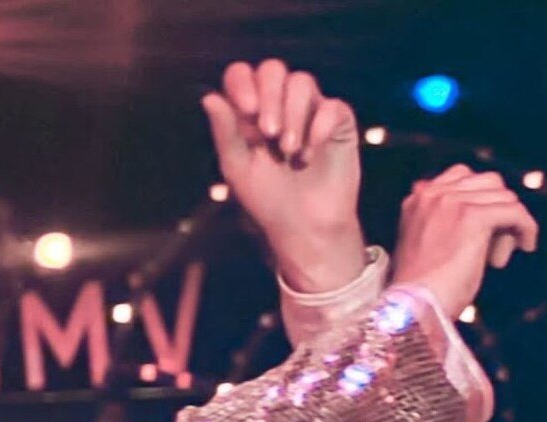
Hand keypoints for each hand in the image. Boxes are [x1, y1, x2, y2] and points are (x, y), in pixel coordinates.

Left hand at [202, 60, 364, 291]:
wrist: (305, 227)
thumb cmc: (267, 198)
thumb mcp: (238, 167)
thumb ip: (225, 132)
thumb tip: (208, 98)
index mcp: (250, 111)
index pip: (242, 75)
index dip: (242, 83)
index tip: (247, 110)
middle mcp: (280, 104)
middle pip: (273, 69)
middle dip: (269, 96)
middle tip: (268, 132)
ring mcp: (310, 110)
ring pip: (302, 82)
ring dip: (293, 114)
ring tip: (288, 149)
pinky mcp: (338, 122)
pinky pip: (333, 106)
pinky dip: (320, 127)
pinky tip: (310, 154)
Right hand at [393, 164, 538, 317]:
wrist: (412, 308)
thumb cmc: (420, 290)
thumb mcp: (424, 247)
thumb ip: (441, 223)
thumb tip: (477, 214)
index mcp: (418, 199)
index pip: (462, 176)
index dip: (483, 199)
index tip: (488, 227)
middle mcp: (433, 193)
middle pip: (489, 182)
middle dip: (499, 209)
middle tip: (495, 243)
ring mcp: (452, 202)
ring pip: (505, 197)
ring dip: (510, 225)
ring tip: (497, 257)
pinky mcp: (473, 217)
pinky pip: (515, 212)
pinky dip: (527, 227)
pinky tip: (527, 245)